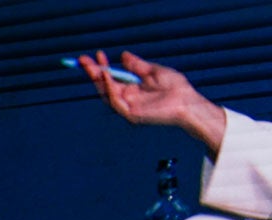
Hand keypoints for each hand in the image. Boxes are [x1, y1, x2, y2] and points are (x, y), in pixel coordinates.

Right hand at [78, 50, 226, 151]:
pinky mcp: (132, 115)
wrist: (187, 101)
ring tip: (94, 66)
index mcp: (134, 90)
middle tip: (83, 60)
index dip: (103, 66)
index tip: (98, 53)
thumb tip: (123, 55)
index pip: (113, 79)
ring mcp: (130, 108)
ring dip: (98, 79)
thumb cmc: (176, 88)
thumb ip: (137, 65)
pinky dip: (109, 88)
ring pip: (106, 95)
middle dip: (93, 73)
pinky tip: (107, 75)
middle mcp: (130, 99)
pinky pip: (115, 101)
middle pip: (105, 88)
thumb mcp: (154, 71)